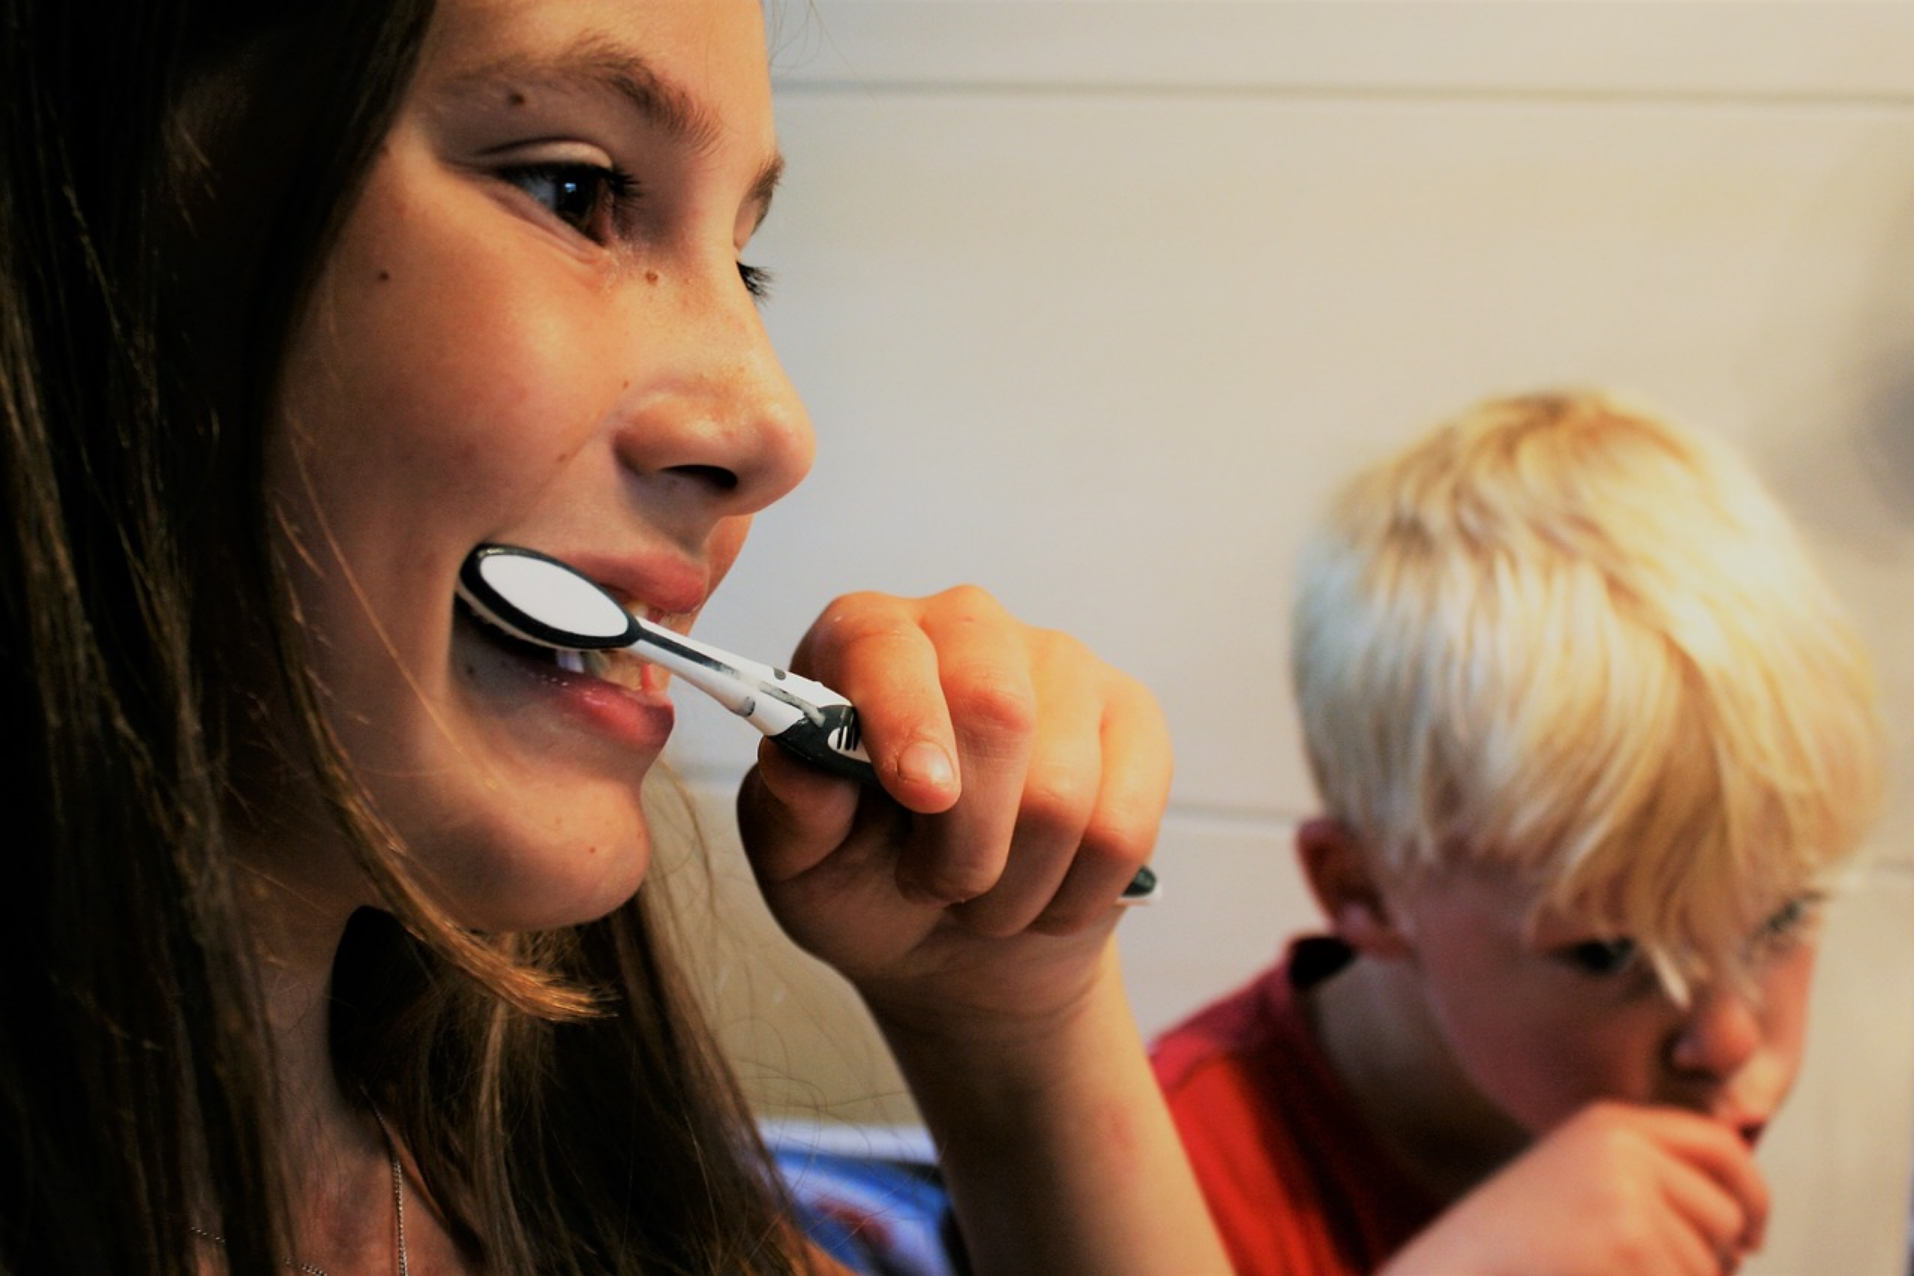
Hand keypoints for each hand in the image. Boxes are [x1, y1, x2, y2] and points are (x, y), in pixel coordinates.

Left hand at [735, 585, 1170, 1039]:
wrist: (952, 942)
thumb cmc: (861, 881)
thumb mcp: (798, 863)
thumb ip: (792, 810)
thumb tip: (797, 757)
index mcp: (865, 638)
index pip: (890, 649)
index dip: (908, 722)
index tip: (920, 796)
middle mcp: (967, 626)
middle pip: (995, 710)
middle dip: (966, 836)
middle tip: (935, 887)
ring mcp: (1061, 664)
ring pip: (1063, 787)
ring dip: (1016, 884)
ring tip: (983, 899)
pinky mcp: (1132, 720)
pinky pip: (1124, 821)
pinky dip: (1078, 893)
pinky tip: (1046, 897)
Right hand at [1381, 1103, 1768, 1275]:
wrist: (1451, 1271)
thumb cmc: (1510, 1248)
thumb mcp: (1577, 1185)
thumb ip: (1647, 1180)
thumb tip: (1744, 1221)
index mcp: (1609, 1124)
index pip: (1721, 1147)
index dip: (1752, 1193)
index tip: (1753, 1236)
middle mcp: (1624, 1148)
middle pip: (1727, 1214)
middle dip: (1713, 1260)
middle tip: (1648, 1273)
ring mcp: (1628, 1197)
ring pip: (1710, 1266)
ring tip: (1603, 1275)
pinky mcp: (1630, 1247)